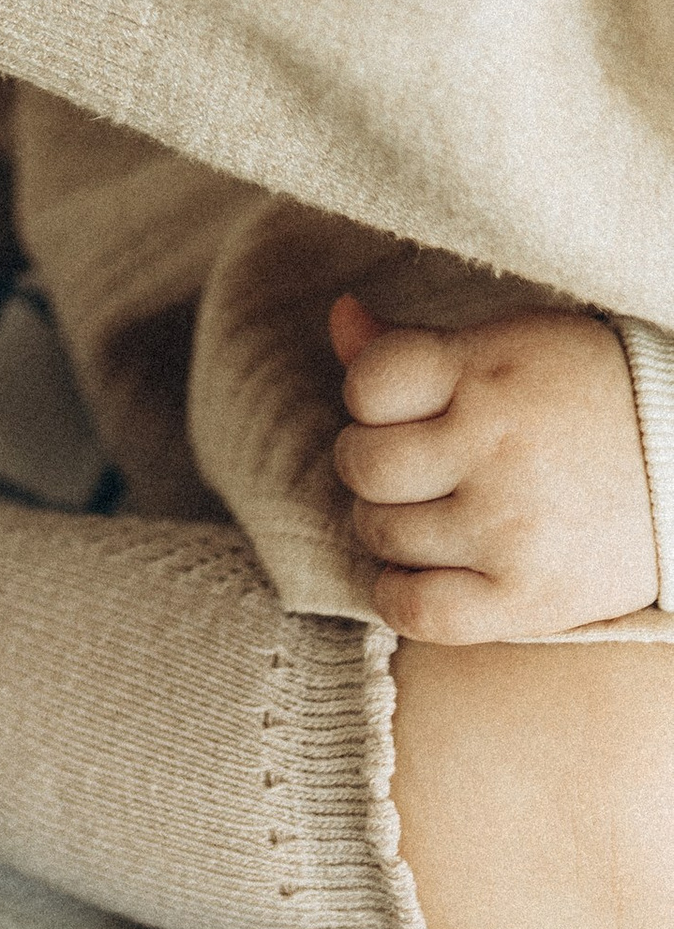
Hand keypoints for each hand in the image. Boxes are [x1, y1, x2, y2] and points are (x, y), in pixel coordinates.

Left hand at [330, 292, 657, 640]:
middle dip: (372, 464)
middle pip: (362, 465)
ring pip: (381, 534)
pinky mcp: (530, 599)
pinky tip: (419, 571)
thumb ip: (415, 345)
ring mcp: (508, 528)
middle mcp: (493, 449)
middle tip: (410, 467)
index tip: (398, 408)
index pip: (366, 384)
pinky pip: (418, 611)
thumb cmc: (589, 394)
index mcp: (486, 373)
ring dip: (388, 525)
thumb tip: (338, 317)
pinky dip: (398, 595)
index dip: (369, 397)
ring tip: (427, 512)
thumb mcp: (509, 346)